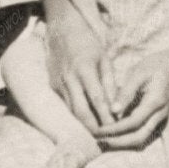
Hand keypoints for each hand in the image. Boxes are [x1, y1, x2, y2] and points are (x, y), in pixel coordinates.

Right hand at [45, 7, 119, 131]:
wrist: (61, 29)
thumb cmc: (87, 43)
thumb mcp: (104, 58)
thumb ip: (110, 82)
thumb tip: (115, 106)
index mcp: (85, 70)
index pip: (97, 99)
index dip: (106, 116)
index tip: (115, 127)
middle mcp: (69, 79)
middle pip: (80, 111)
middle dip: (93, 127)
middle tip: (105, 138)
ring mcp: (58, 83)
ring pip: (71, 111)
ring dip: (84, 124)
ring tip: (98, 134)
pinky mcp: (53, 86)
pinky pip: (66, 104)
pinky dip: (76, 114)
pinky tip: (86, 121)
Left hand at [93, 47, 168, 150]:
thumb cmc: (157, 65)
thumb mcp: (139, 72)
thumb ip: (126, 92)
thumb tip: (113, 111)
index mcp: (155, 102)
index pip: (133, 123)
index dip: (115, 129)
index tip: (99, 130)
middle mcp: (160, 114)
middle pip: (139, 138)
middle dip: (118, 142)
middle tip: (99, 140)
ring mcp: (161, 118)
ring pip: (142, 138)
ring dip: (123, 142)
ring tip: (104, 140)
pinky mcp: (158, 118)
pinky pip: (144, 133)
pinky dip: (129, 137)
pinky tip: (115, 134)